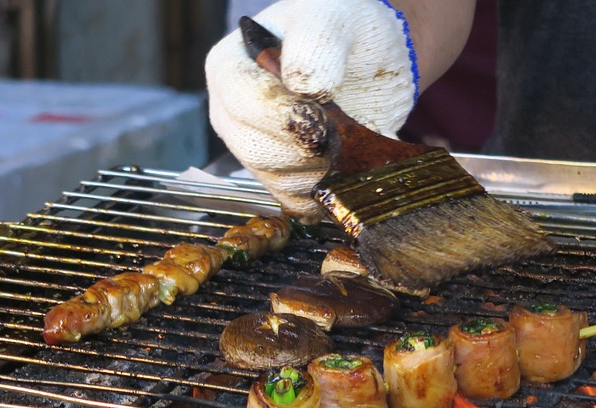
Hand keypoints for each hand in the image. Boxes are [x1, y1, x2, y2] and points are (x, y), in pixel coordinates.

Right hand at [206, 0, 417, 220]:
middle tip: (340, 130)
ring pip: (279, 181)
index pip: (241, 102)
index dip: (282, 115)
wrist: (365, 60)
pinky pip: (298, 202)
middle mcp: (233, 115)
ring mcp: (256, 150)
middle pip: (256, 150)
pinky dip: (327, 193)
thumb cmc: (339, 30)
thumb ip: (316, 44)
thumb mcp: (330, 18)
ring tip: (348, 143)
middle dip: (305, 148)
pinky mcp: (284, 178)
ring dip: (321, 171)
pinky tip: (349, 171)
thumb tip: (305, 87)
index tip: (320, 115)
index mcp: (229, 68)